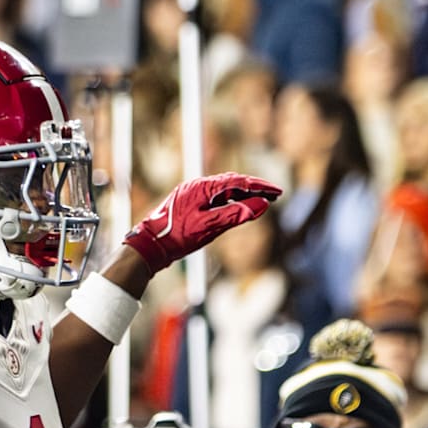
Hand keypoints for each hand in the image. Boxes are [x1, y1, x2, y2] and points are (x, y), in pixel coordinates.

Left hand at [124, 172, 280, 274]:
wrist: (149, 246)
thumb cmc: (176, 237)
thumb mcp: (209, 227)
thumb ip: (235, 215)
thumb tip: (261, 206)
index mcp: (202, 187)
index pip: (238, 182)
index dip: (260, 187)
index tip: (278, 191)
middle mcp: (197, 186)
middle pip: (232, 183)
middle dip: (254, 188)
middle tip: (275, 195)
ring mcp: (192, 194)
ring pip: (224, 190)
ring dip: (243, 194)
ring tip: (261, 200)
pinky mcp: (189, 204)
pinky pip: (215, 197)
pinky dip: (230, 201)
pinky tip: (238, 207)